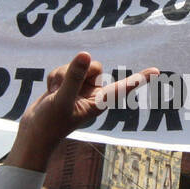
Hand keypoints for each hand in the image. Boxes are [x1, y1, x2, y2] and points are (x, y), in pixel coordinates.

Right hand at [4, 52, 158, 171]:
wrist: (32, 134)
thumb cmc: (49, 124)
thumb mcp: (62, 99)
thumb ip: (74, 77)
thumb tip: (85, 54)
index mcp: (99, 102)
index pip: (122, 88)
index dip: (138, 79)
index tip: (157, 72)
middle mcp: (92, 95)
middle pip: (95, 67)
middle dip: (77, 70)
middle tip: (64, 87)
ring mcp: (80, 89)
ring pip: (77, 65)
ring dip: (63, 74)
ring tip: (54, 92)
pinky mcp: (68, 86)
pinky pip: (65, 69)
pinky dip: (55, 77)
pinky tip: (50, 90)